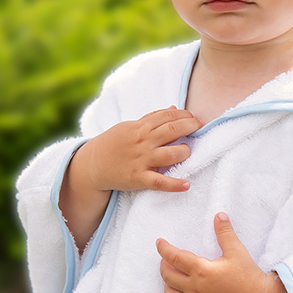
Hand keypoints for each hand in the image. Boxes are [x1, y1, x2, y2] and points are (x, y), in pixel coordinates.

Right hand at [77, 106, 201, 193]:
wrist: (92, 165)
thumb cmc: (114, 144)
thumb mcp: (130, 126)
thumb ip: (152, 118)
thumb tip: (173, 108)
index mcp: (139, 127)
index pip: (167, 116)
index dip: (184, 115)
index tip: (194, 118)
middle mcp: (142, 142)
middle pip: (172, 131)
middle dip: (190, 127)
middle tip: (200, 128)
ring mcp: (141, 160)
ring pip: (170, 154)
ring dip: (184, 152)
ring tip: (187, 152)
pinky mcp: (138, 178)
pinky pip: (159, 182)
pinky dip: (174, 184)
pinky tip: (186, 184)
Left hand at [156, 213, 292, 292]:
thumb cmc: (249, 276)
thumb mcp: (237, 251)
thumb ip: (225, 233)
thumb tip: (219, 215)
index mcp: (201, 270)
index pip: (174, 258)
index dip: (163, 249)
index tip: (159, 243)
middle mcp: (195, 289)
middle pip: (167, 276)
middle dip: (163, 266)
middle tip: (167, 260)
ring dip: (167, 285)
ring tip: (172, 278)